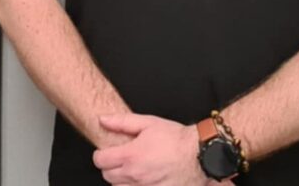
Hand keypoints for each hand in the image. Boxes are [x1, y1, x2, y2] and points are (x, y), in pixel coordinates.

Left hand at [92, 113, 231, 184]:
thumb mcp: (148, 123)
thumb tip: (103, 120)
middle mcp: (135, 176)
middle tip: (121, 159)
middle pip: (107, 176)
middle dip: (110, 167)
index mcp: (131, 156)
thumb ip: (122, 122)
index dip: (100, 155)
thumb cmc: (176, 139)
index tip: (106, 152)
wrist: (198, 155)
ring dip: (121, 179)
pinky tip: (143, 179)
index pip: (100, 161)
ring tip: (133, 169)